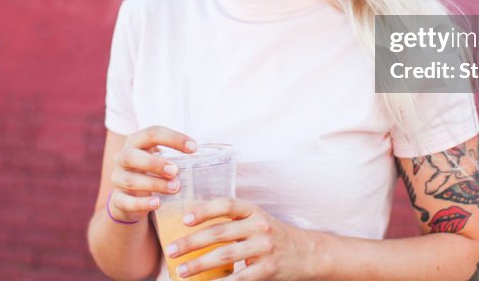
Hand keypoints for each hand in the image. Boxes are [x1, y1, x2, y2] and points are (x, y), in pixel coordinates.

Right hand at [108, 125, 195, 222]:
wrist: (128, 198)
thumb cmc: (150, 172)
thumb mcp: (159, 158)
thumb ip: (174, 155)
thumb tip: (202, 152)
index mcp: (135, 142)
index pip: (152, 133)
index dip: (173, 138)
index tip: (194, 148)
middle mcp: (122, 158)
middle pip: (132, 156)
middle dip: (155, 163)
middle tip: (175, 170)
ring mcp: (117, 179)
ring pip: (131, 180)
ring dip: (154, 184)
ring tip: (175, 188)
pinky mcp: (117, 200)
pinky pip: (125, 201)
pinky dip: (142, 203)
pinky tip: (157, 203)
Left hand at [166, 197, 316, 279]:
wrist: (307, 253)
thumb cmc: (273, 235)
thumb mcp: (257, 220)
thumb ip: (233, 221)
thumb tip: (193, 226)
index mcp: (253, 211)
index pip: (226, 204)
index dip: (204, 210)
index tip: (185, 219)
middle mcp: (259, 226)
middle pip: (219, 232)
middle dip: (191, 242)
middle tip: (171, 250)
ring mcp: (264, 247)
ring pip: (225, 255)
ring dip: (199, 264)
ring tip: (181, 271)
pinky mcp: (268, 268)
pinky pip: (239, 277)